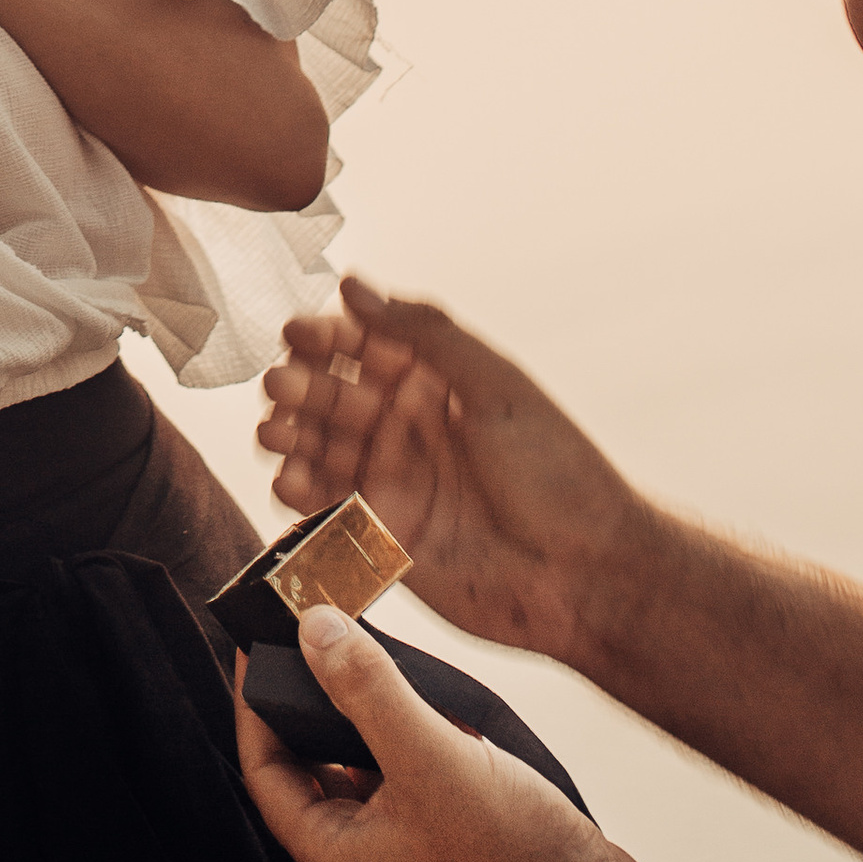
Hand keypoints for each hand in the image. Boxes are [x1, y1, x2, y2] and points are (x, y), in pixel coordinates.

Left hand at [233, 605, 637, 861]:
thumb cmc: (512, 854)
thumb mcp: (428, 755)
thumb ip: (365, 689)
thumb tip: (313, 627)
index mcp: (333, 857)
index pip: (265, 769)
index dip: (254, 703)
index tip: (256, 643)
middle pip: (309, 768)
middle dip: (309, 702)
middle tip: (313, 637)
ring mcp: (404, 861)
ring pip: (361, 772)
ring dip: (362, 718)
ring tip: (370, 654)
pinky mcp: (446, 851)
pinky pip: (405, 785)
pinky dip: (406, 742)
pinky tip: (430, 702)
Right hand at [256, 278, 648, 667]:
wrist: (588, 576)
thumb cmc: (559, 474)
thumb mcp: (497, 386)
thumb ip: (424, 333)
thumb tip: (354, 285)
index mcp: (435, 384)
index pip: (364, 347)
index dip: (327, 337)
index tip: (297, 333)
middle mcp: (407, 428)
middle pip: (331, 395)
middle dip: (300, 385)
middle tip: (281, 385)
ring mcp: (391, 482)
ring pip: (317, 448)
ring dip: (288, 436)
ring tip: (274, 432)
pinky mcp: (379, 537)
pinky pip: (323, 508)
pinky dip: (297, 493)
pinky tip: (288, 482)